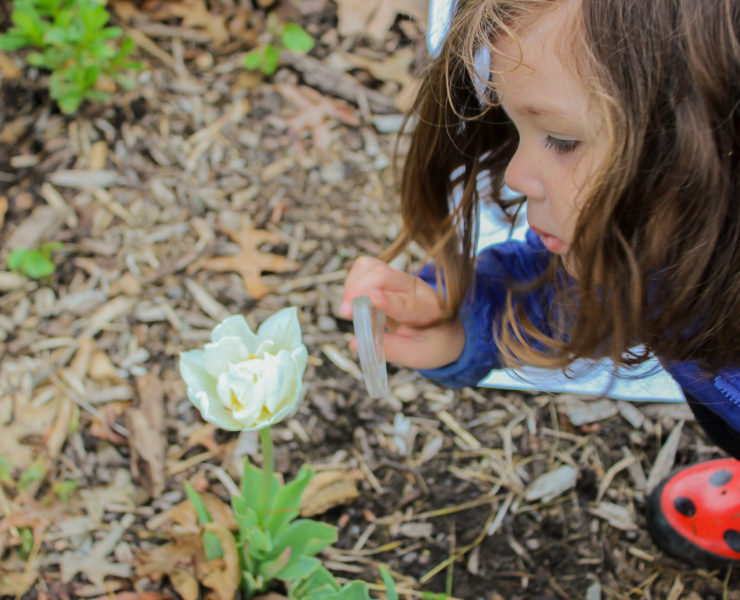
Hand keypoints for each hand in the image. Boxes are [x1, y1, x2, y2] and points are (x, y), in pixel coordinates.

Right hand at [339, 256, 464, 369]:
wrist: (446, 327)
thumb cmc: (433, 342)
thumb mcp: (419, 355)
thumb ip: (391, 350)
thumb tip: (355, 344)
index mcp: (428, 311)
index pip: (407, 303)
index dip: (387, 300)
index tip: (371, 299)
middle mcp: (415, 288)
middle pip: (383, 275)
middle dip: (358, 289)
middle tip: (344, 313)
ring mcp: (401, 278)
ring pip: (371, 266)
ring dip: (353, 284)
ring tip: (349, 309)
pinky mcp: (389, 275)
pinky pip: (365, 267)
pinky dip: (352, 281)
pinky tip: (353, 300)